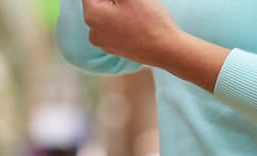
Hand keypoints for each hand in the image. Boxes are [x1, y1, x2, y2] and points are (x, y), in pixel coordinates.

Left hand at [81, 0, 228, 92]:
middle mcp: (91, 31)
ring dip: (118, 7)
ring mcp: (102, 42)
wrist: (165, 49)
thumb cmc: (148, 19)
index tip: (126, 0)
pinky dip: (121, 19)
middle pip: (99, 2)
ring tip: (135, 10)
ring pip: (106, 14)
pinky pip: (113, 27)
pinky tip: (135, 21)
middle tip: (132, 2)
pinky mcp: (113, 47)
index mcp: (91, 14)